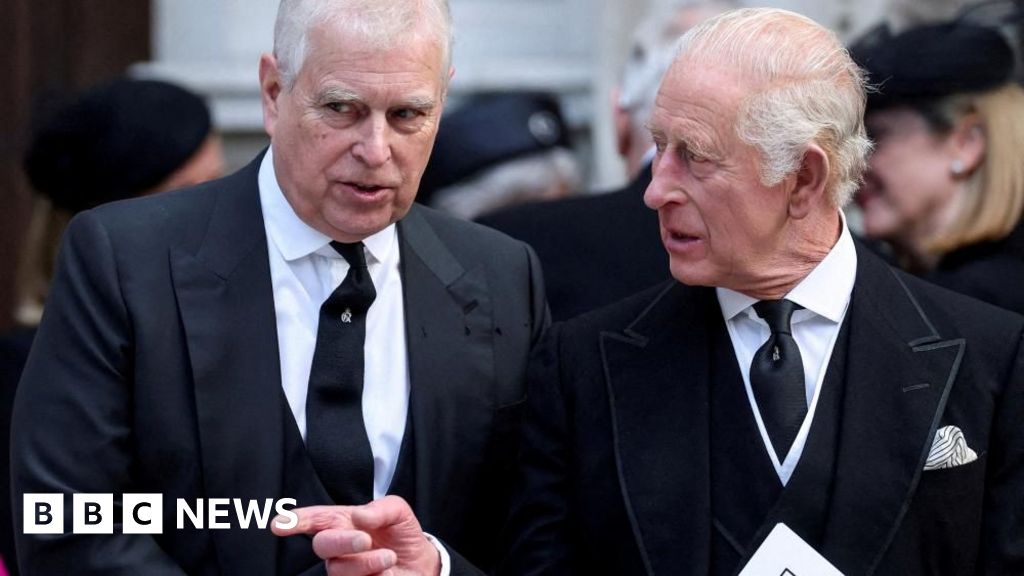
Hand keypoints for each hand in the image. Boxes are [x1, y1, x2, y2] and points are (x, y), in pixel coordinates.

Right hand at [273, 495, 441, 575]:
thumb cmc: (402, 534)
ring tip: (390, 557)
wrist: (421, 563)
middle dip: (342, 541)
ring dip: (368, 562)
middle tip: (365, 540)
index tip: (279, 525)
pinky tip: (387, 572)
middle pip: (322, 545)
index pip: (316, 520)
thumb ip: (380, 508)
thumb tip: (360, 516)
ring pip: (340, 569)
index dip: (296, 521)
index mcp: (344, 522)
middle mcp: (339, 547)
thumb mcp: (398, 511)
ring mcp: (344, 570)